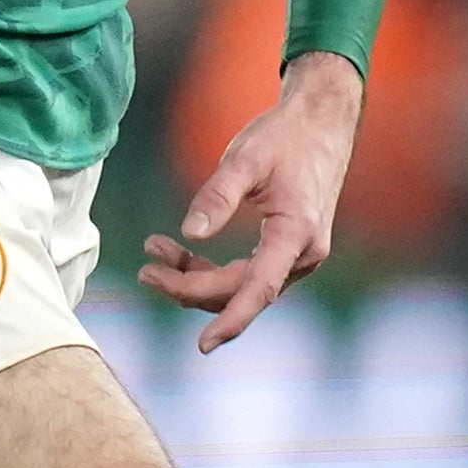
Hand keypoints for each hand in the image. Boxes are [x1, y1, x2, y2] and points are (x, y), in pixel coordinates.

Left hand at [138, 50, 363, 352]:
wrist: (322, 121)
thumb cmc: (284, 136)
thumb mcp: (245, 159)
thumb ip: (217, 197)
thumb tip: (189, 234)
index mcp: (296, 234)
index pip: (259, 289)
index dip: (231, 319)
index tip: (203, 346)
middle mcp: (303, 254)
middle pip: (239, 290)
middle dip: (188, 287)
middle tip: (145, 269)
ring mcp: (298, 255)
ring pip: (240, 285)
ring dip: (195, 277)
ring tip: (153, 251)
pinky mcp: (288, 250)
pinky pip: (247, 273)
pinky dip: (211, 267)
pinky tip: (179, 250)